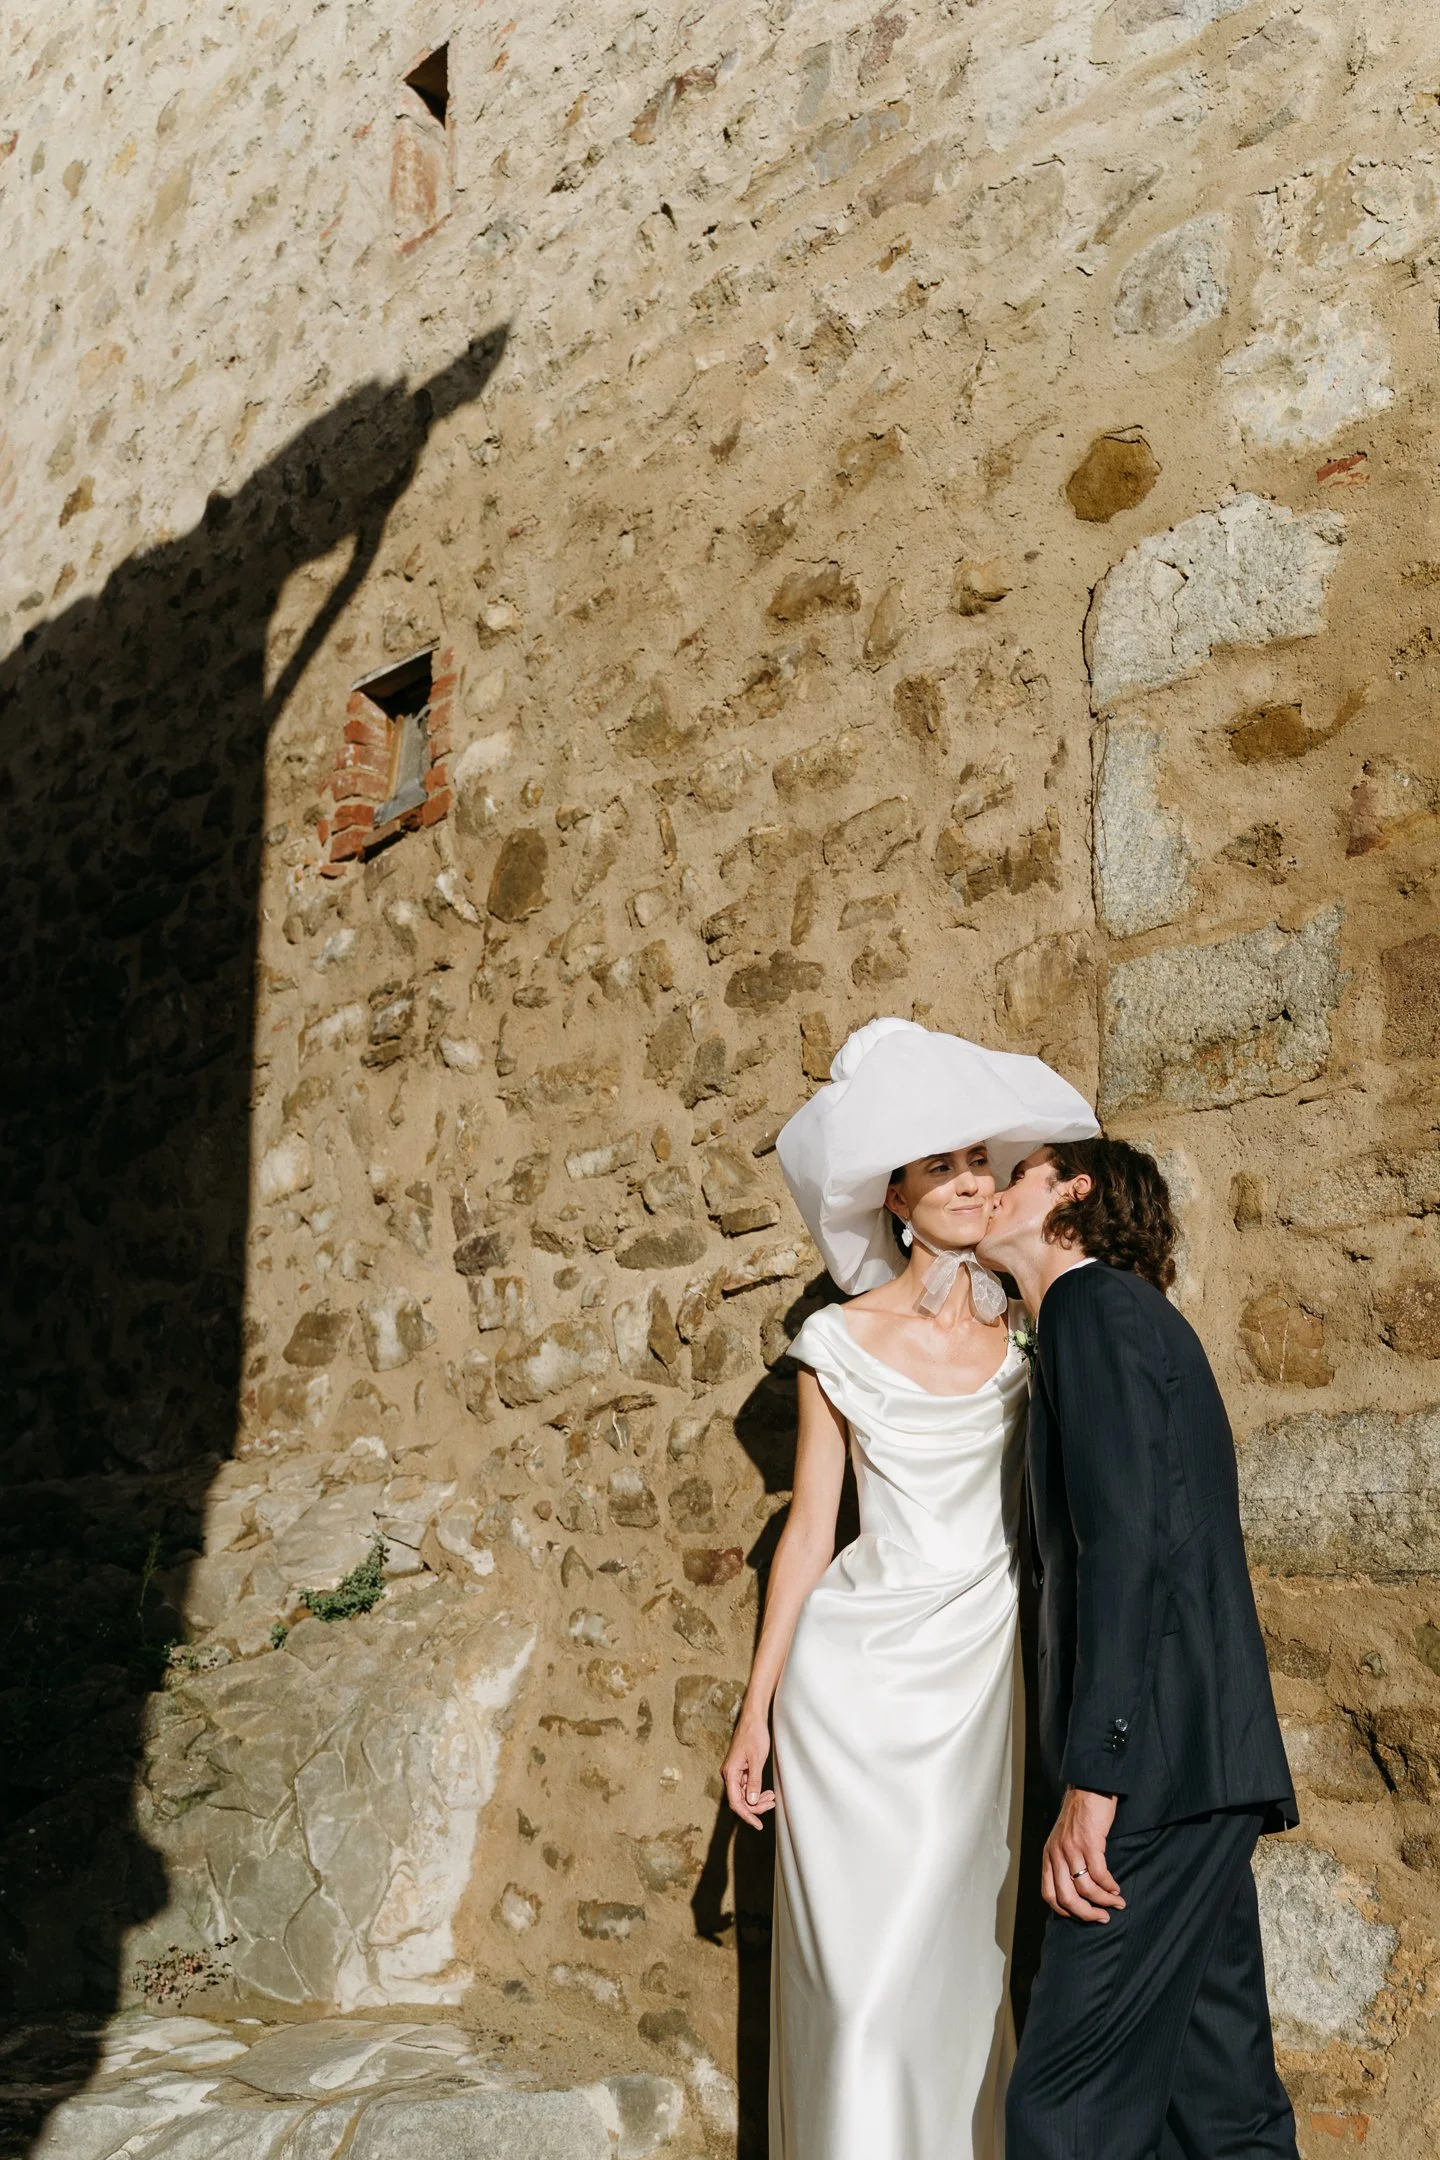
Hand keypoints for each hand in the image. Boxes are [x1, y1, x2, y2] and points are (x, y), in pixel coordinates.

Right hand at [722, 1712, 775, 1830]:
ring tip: (772, 1798)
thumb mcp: (757, 1759)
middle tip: (772, 1803)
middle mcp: (729, 1775)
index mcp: (730, 1773)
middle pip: (740, 1800)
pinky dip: (757, 1792)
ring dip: (758, 1800)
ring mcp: (734, 1773)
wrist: (753, 1719)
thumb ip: (754, 1781)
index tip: (758, 1825)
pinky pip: (747, 1787)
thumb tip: (752, 1802)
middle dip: (756, 1806)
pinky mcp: (740, 1770)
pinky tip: (767, 1792)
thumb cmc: (754, 1735)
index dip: (747, 1815)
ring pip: (744, 1795)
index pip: (736, 1801)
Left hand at [1042, 1787, 1123, 1922]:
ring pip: (1085, 1888)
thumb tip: (1077, 1890)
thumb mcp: (1062, 1840)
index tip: (1082, 1916)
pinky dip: (1109, 1886)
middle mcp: (1056, 1854)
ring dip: (1103, 1901)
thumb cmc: (1079, 1815)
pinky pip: (1099, 1874)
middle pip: (1066, 1898)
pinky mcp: (1089, 1842)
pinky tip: (1116, 1888)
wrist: (1088, 1788)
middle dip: (1086, 1914)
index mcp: (1048, 1856)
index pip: (1049, 1894)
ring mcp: (1071, 1848)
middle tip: (1102, 1918)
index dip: (1065, 1911)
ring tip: (1116, 1903)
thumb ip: (1064, 1862)